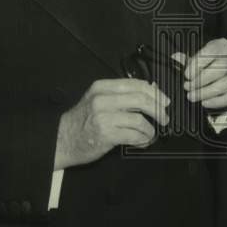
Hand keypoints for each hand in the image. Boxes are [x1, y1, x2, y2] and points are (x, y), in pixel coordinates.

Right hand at [54, 78, 169, 169]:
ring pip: (139, 119)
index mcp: (102, 87)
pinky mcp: (106, 134)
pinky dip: (143, 139)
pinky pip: (133, 135)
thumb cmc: (82, 121)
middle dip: (157, 109)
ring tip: (150, 134)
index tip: (163, 101)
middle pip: (140, 99)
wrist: (61, 140)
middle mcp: (102, 99)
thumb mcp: (97, 100)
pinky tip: (143, 142)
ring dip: (150, 129)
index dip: (154, 92)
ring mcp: (103, 117)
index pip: (135, 84)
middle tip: (164, 117)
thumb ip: (120, 95)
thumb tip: (150, 92)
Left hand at [182, 38, 226, 109]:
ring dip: (207, 92)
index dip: (199, 63)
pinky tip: (205, 102)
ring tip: (193, 96)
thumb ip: (187, 60)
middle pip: (220, 68)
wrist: (223, 75)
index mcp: (221, 46)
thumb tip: (176, 57)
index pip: (212, 51)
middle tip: (188, 87)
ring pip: (226, 82)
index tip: (187, 74)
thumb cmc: (209, 65)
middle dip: (201, 80)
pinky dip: (218, 101)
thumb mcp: (198, 59)